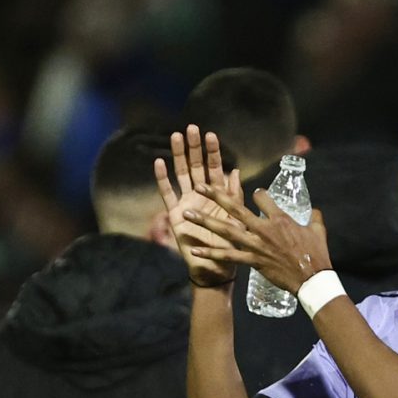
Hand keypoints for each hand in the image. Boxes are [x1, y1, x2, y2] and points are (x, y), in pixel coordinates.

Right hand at [152, 125, 247, 288]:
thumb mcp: (239, 220)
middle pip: (196, 167)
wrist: (218, 269)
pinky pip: (167, 193)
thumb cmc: (232, 247)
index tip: (211, 134)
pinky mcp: (175, 214)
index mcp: (219, 196)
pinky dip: (162, 179)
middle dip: (194, 148)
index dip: (213, 153)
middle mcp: (201, 196)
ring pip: (181, 175)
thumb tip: (236, 172)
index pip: (215, 169)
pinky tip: (158, 162)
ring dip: (179, 156)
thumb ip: (235, 196)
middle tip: (192, 128)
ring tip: (176, 137)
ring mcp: (187, 203)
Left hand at [187, 194, 333, 296]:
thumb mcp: (318, 231)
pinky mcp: (253, 260)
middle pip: (236, 208)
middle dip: (216, 196)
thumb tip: (315, 209)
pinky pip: (228, 256)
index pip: (261, 198)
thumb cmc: (317, 255)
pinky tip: (195, 250)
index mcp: (280, 219)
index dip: (257, 194)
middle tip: (199, 186)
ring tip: (187, 214)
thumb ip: (314, 217)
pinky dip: (211, 253)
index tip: (254, 194)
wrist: (313, 279)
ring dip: (205, 222)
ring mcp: (257, 245)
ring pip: (226, 230)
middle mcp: (264, 228)